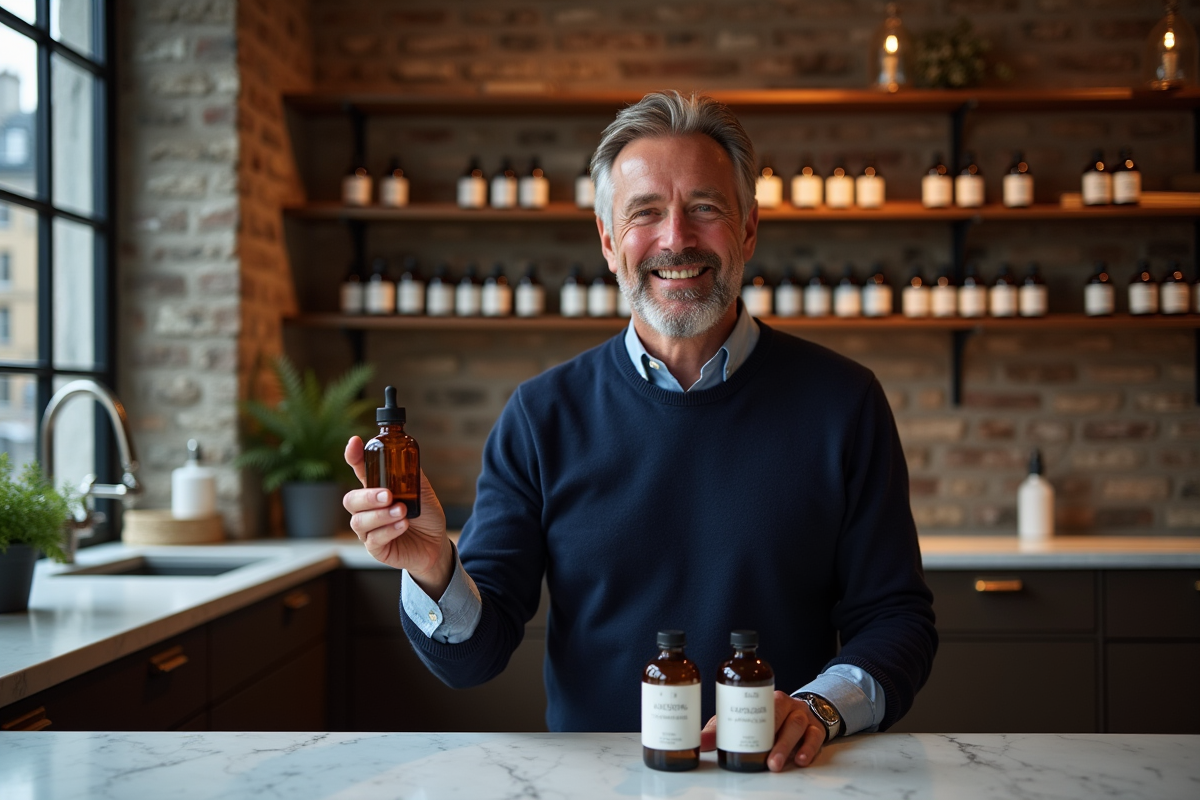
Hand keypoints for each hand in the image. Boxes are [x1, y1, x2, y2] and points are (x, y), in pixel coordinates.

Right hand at [343, 436, 452, 596]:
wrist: (437, 542)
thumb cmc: (426, 515)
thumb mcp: (421, 490)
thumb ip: (410, 473)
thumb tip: (405, 452)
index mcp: (376, 489)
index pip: (359, 470)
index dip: (353, 456)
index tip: (355, 442)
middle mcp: (367, 509)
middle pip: (350, 499)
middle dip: (368, 496)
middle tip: (389, 495)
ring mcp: (369, 529)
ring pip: (359, 521)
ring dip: (381, 515)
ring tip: (402, 511)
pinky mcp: (376, 548)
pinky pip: (373, 539)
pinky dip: (389, 530)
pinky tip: (403, 525)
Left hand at [700, 691, 827, 770]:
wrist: (804, 710)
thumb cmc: (770, 718)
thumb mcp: (747, 720)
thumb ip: (724, 730)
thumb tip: (701, 742)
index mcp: (768, 699)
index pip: (761, 703)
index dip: (754, 715)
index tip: (743, 728)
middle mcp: (787, 704)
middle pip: (780, 716)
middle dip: (772, 739)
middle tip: (765, 759)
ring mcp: (802, 716)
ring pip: (797, 727)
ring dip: (787, 747)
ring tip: (776, 764)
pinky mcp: (816, 727)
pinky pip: (815, 736)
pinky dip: (809, 749)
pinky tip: (800, 760)